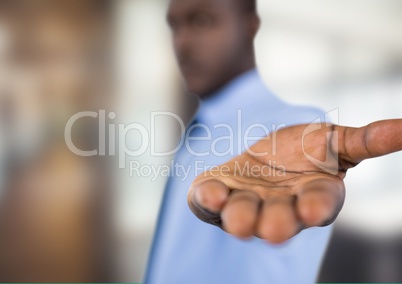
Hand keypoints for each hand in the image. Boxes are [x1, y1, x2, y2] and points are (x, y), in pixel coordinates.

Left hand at [188, 120, 401, 243]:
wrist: (263, 151)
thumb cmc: (303, 152)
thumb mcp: (335, 141)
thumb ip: (367, 140)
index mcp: (311, 196)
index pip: (318, 205)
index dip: (316, 207)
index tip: (313, 209)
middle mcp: (279, 206)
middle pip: (279, 218)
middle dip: (276, 223)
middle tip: (273, 230)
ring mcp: (246, 203)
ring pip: (243, 215)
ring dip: (240, 217)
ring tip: (237, 221)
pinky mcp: (217, 194)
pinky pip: (210, 200)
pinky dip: (208, 199)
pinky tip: (209, 193)